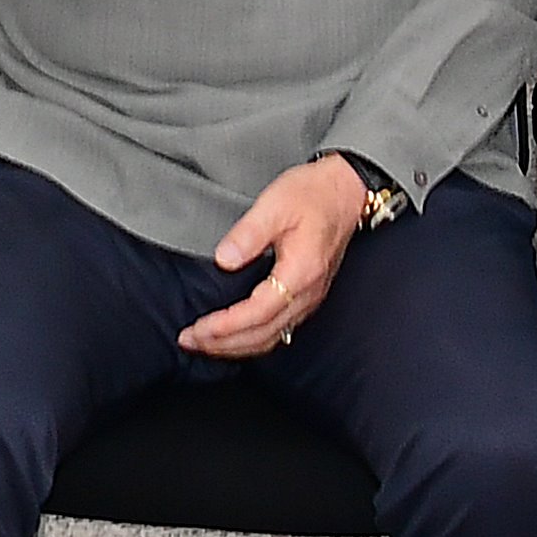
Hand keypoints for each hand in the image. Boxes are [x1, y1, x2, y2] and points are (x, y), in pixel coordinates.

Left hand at [179, 157, 369, 357]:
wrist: (347, 190)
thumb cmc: (312, 194)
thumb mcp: (275, 203)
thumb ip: (248, 233)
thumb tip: (224, 260)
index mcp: (300, 272)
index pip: (257, 313)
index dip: (225, 326)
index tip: (197, 329)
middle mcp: (308, 293)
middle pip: (262, 335)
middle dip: (223, 344)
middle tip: (189, 340)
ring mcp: (310, 298)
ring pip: (272, 338)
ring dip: (236, 346)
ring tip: (205, 344)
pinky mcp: (308, 296)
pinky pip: (279, 330)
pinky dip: (253, 339)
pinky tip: (234, 336)